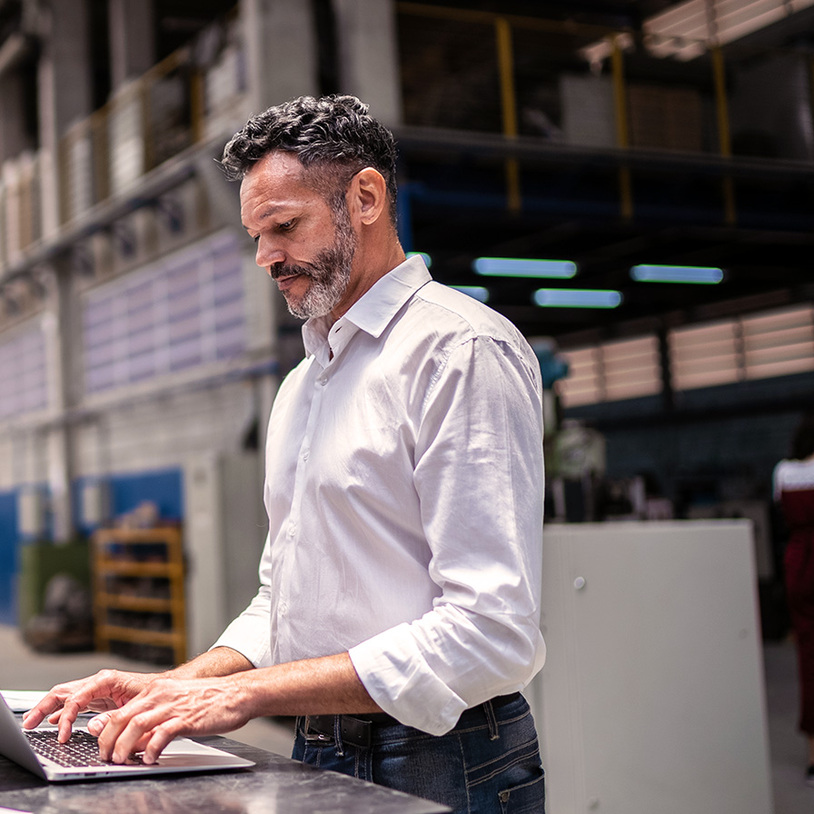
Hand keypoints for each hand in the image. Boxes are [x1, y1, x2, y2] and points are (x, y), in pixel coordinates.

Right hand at [22, 670, 158, 742]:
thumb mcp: (135, 706)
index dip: (66, 717)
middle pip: (63, 692)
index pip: (76, 697)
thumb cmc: (155, 693)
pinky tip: (54, 722)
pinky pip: (74, 703)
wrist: (167, 689)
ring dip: (48, 708)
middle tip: (29, 723)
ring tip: (32, 722)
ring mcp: (97, 689)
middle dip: (44, 707)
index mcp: (106, 680)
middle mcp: (99, 682)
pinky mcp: (99, 697)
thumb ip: (114, 717)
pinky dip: (62, 712)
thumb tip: (92, 727)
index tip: (62, 735)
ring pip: (65, 696)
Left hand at [93, 676, 253, 763]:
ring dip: (124, 747)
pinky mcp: (187, 717)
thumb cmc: (210, 700)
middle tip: (107, 758)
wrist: (238, 693)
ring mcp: (173, 705)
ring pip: (136, 726)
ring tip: (122, 761)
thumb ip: (154, 720)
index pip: (121, 711)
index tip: (102, 747)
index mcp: (156, 690)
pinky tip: (151, 759)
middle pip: (122, 718)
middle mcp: (161, 695)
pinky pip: (162, 734)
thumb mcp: (176, 705)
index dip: (106, 733)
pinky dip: (151, 749)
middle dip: (109, 742)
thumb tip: (134, 741)